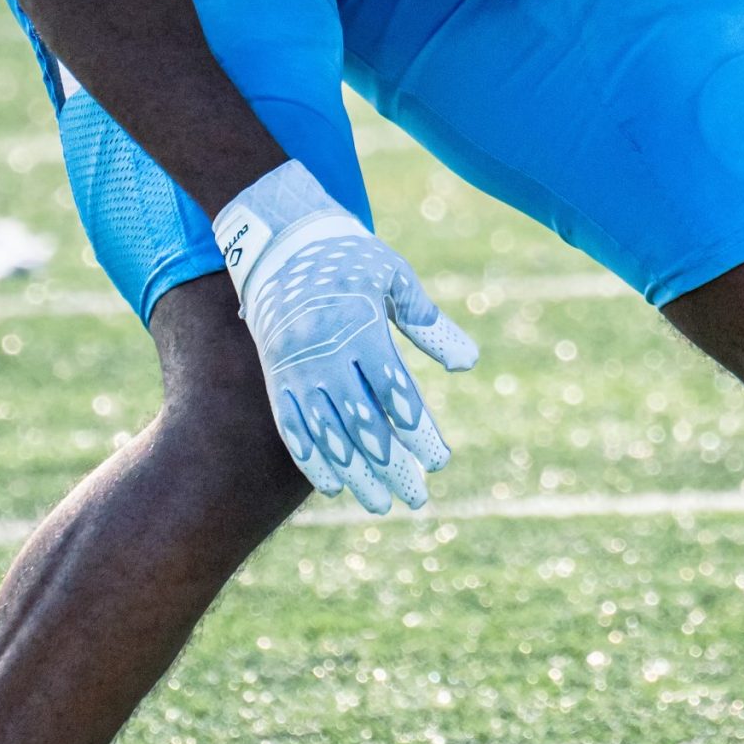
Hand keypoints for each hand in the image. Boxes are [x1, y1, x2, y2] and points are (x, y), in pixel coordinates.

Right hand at [215, 159, 478, 513]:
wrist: (278, 240)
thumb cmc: (350, 257)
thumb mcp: (395, 279)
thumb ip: (429, 324)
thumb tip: (468, 364)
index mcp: (359, 328)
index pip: (393, 393)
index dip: (417, 431)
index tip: (439, 461)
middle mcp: (324, 355)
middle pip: (362, 424)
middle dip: (392, 466)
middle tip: (417, 497)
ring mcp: (295, 370)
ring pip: (326, 435)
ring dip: (355, 474)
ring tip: (381, 503)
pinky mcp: (275, 378)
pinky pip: (292, 428)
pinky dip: (312, 459)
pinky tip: (333, 484)